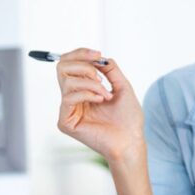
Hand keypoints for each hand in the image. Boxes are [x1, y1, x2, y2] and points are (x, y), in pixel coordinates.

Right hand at [56, 48, 144, 162]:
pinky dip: (87, 94)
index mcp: (83, 89)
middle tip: (101, 77)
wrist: (131, 139)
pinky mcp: (65, 122)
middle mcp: (72, 98)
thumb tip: (98, 56)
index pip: (70, 64)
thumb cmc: (128, 118)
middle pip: (62, 67)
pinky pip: (68, 97)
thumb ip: (110, 69)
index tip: (98, 54)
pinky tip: (100, 101)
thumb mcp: (122, 86)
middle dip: (84, 66)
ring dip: (92, 83)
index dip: (80, 54)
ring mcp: (67, 110)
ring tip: (106, 95)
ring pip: (67, 81)